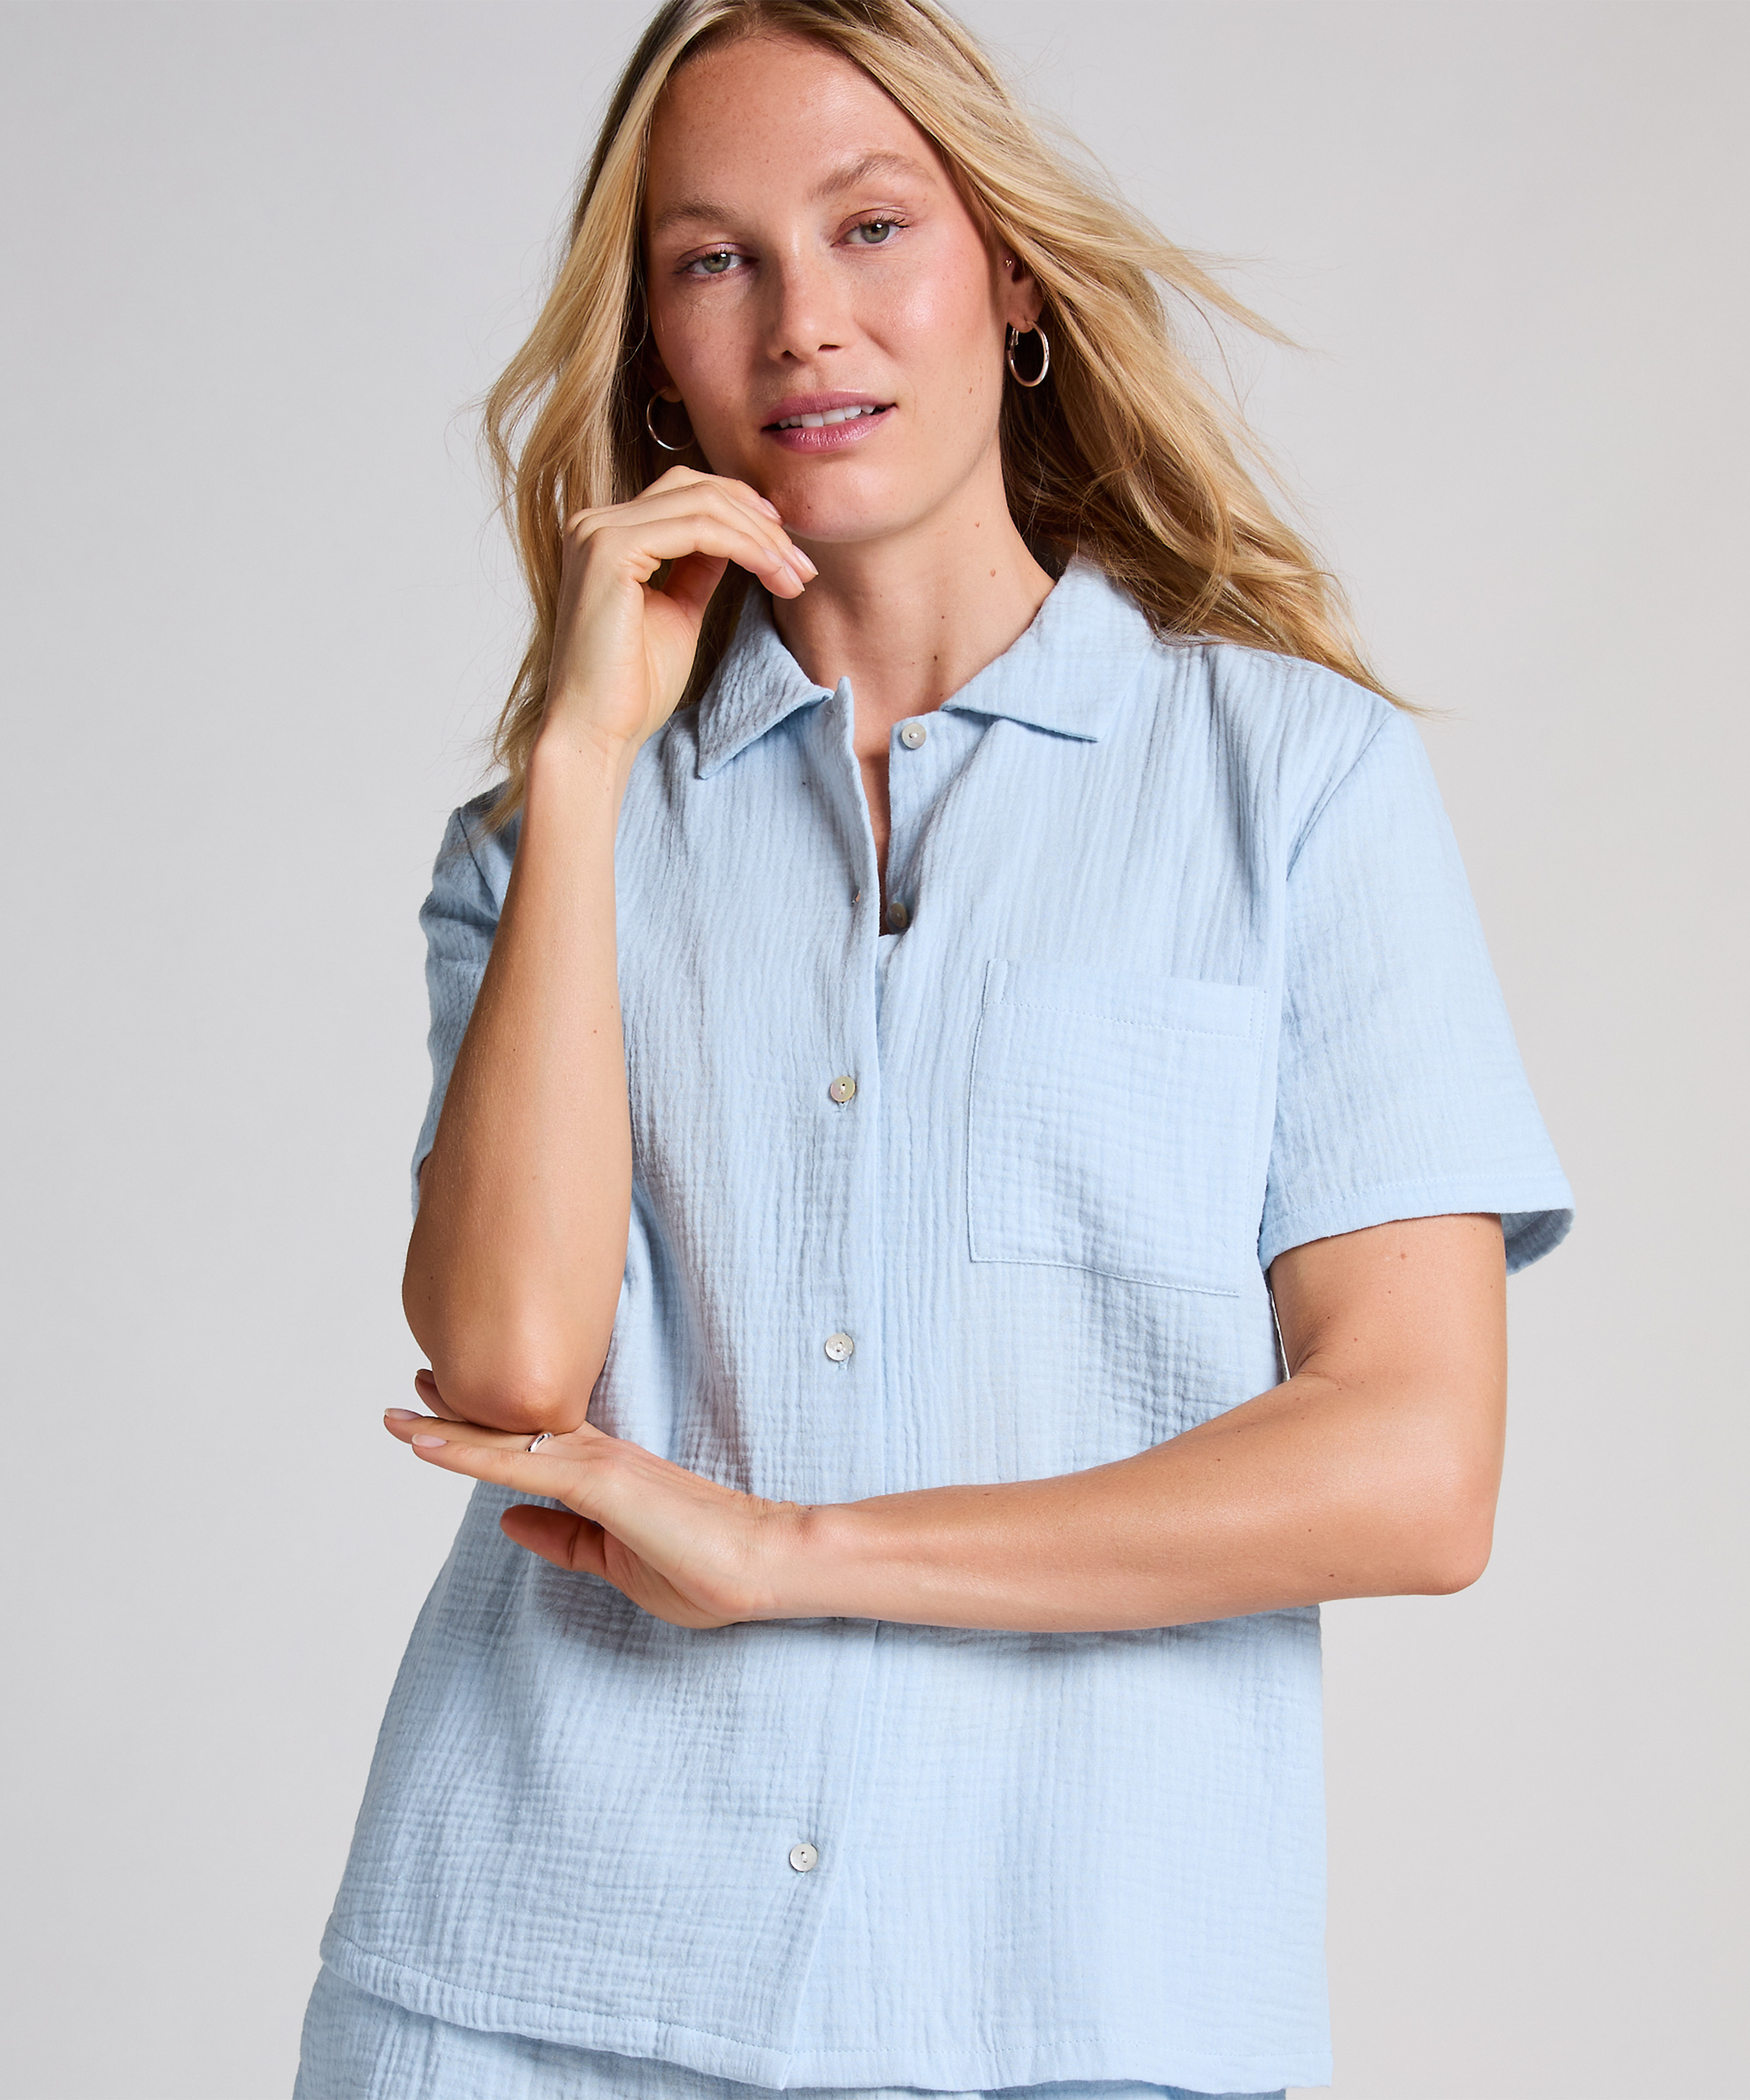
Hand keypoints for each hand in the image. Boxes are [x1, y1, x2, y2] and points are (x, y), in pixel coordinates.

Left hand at [384, 1372, 811, 1630]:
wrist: (765, 1566)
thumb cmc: (708, 1569)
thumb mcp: (615, 1563)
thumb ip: (564, 1539)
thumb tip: (509, 1522)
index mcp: (608, 1473)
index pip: (534, 1442)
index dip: (487, 1427)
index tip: (444, 1411)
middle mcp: (598, 1457)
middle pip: (513, 1427)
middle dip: (459, 1409)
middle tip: (415, 1382)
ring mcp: (599, 1465)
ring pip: (507, 1438)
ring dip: (447, 1425)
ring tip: (399, 1412)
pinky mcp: (601, 1481)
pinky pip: (520, 1464)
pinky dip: (468, 1451)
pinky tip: (428, 1443)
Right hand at [540, 464, 816, 765]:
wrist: (597, 731)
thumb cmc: (633, 687)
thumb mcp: (678, 612)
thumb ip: (698, 568)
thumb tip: (734, 537)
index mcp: (607, 535)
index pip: (685, 493)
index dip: (743, 511)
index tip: (787, 549)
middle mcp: (595, 523)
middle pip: (696, 488)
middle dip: (759, 521)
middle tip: (802, 564)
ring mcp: (599, 533)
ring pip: (703, 504)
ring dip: (761, 537)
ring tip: (794, 575)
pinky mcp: (611, 551)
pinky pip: (698, 530)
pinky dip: (744, 546)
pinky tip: (772, 571)